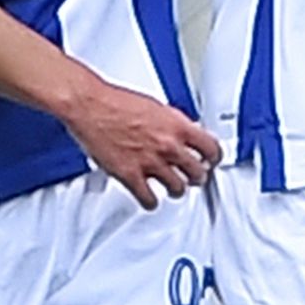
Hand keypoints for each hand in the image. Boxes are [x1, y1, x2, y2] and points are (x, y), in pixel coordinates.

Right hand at [61, 77, 221, 208]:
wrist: (90, 106)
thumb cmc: (116, 102)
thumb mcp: (156, 107)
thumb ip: (173, 123)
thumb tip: (183, 133)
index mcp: (177, 126)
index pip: (211, 148)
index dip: (214, 157)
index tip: (211, 160)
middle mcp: (168, 146)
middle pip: (197, 172)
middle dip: (197, 176)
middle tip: (195, 177)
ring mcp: (150, 162)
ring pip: (177, 189)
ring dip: (177, 189)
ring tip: (174, 188)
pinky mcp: (130, 176)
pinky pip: (149, 199)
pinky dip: (151, 202)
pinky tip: (150, 199)